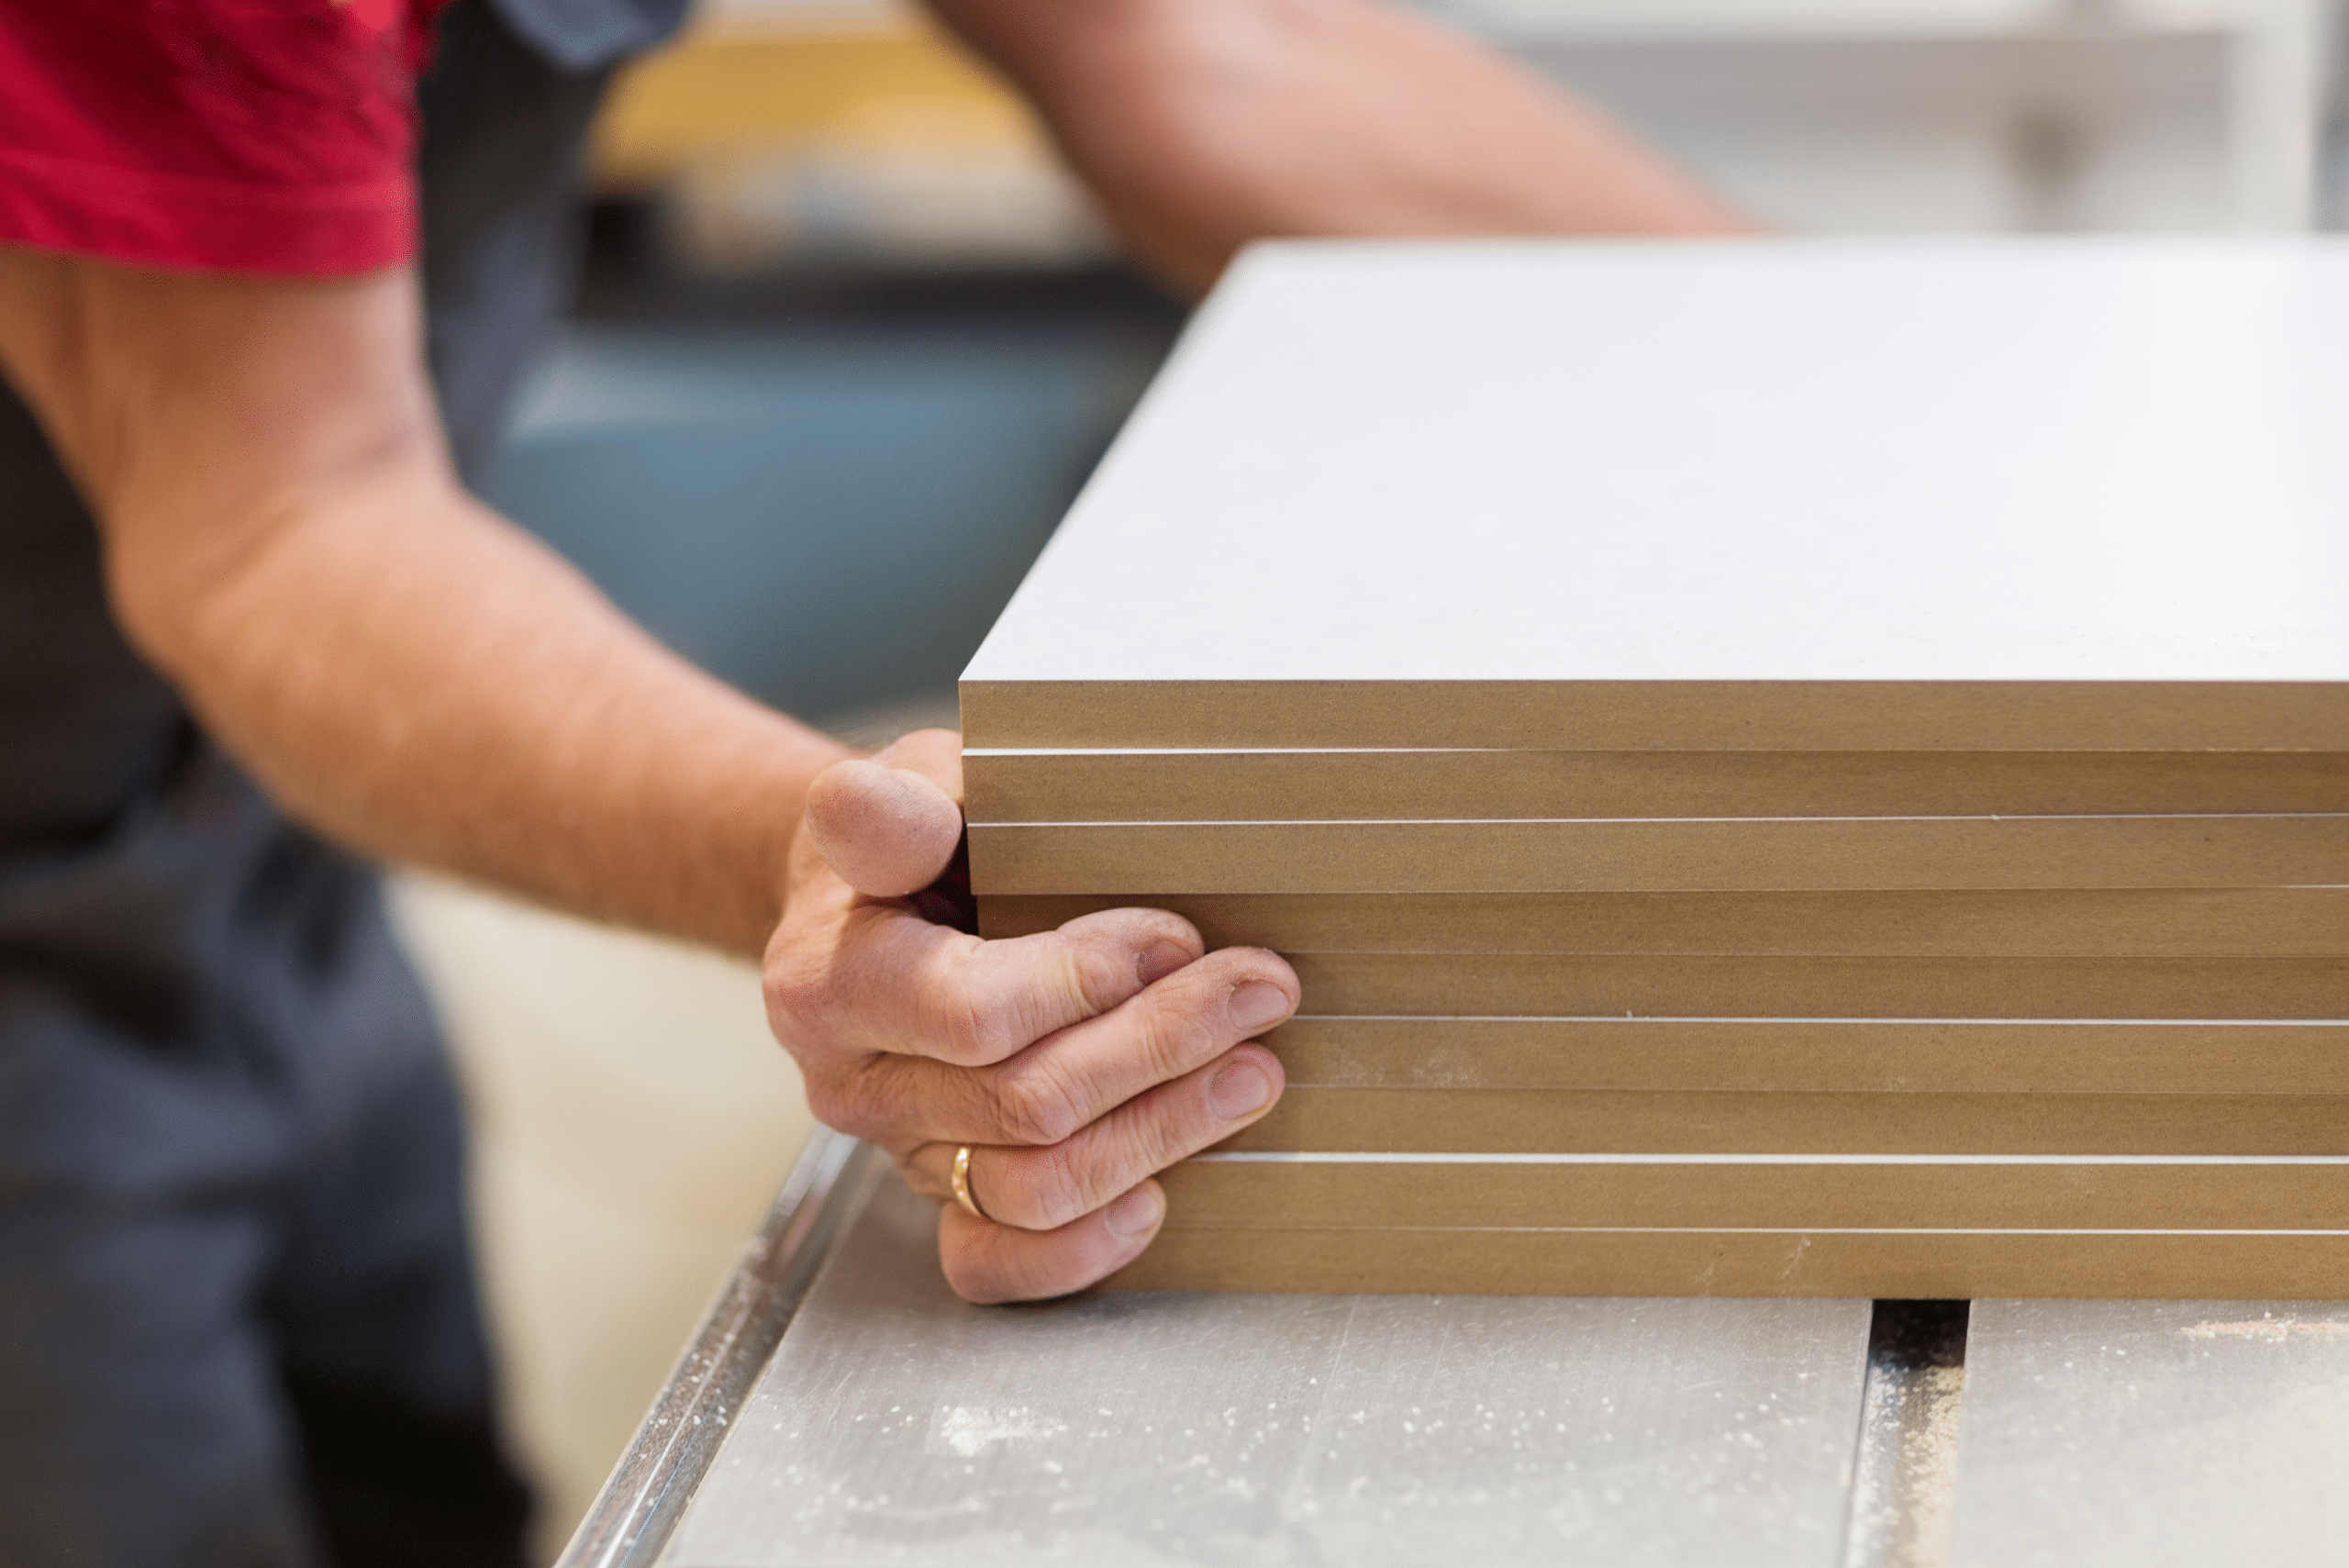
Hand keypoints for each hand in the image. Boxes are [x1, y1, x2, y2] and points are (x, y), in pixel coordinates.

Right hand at [764, 728, 1298, 1301]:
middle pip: (1026, 1103)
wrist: (860, 917)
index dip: (1091, 982)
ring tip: (1250, 1073)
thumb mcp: (905, 793)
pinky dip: (1082, 1250)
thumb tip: (882, 807)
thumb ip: (895, 810)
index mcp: (835, 981)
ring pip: (1033, 1189)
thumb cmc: (911, 849)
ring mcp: (900, 1151)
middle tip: (1257, 990)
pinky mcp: (939, 1197)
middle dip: (1163, 1046)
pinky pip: (997, 1264)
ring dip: (1161, 1134)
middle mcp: (856, 1083)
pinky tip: (1156, 1199)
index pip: (974, 1013)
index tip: (1177, 936)